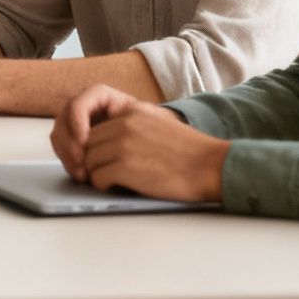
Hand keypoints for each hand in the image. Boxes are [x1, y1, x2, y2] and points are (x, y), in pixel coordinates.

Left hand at [50, 84, 227, 202]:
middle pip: (88, 145)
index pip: (94, 128)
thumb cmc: (188, 152)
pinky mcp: (125, 167)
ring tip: (114, 181)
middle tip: (102, 174)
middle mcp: (124, 125)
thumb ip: (130, 127)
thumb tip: (102, 142)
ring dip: (97, 174)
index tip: (96, 158)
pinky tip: (120, 187)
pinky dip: (105, 186)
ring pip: (89, 162)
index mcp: (131, 112)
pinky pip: (98, 178)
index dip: (94, 146)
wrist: (210, 166)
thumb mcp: (156, 124)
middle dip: (92, 161)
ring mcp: (123, 145)